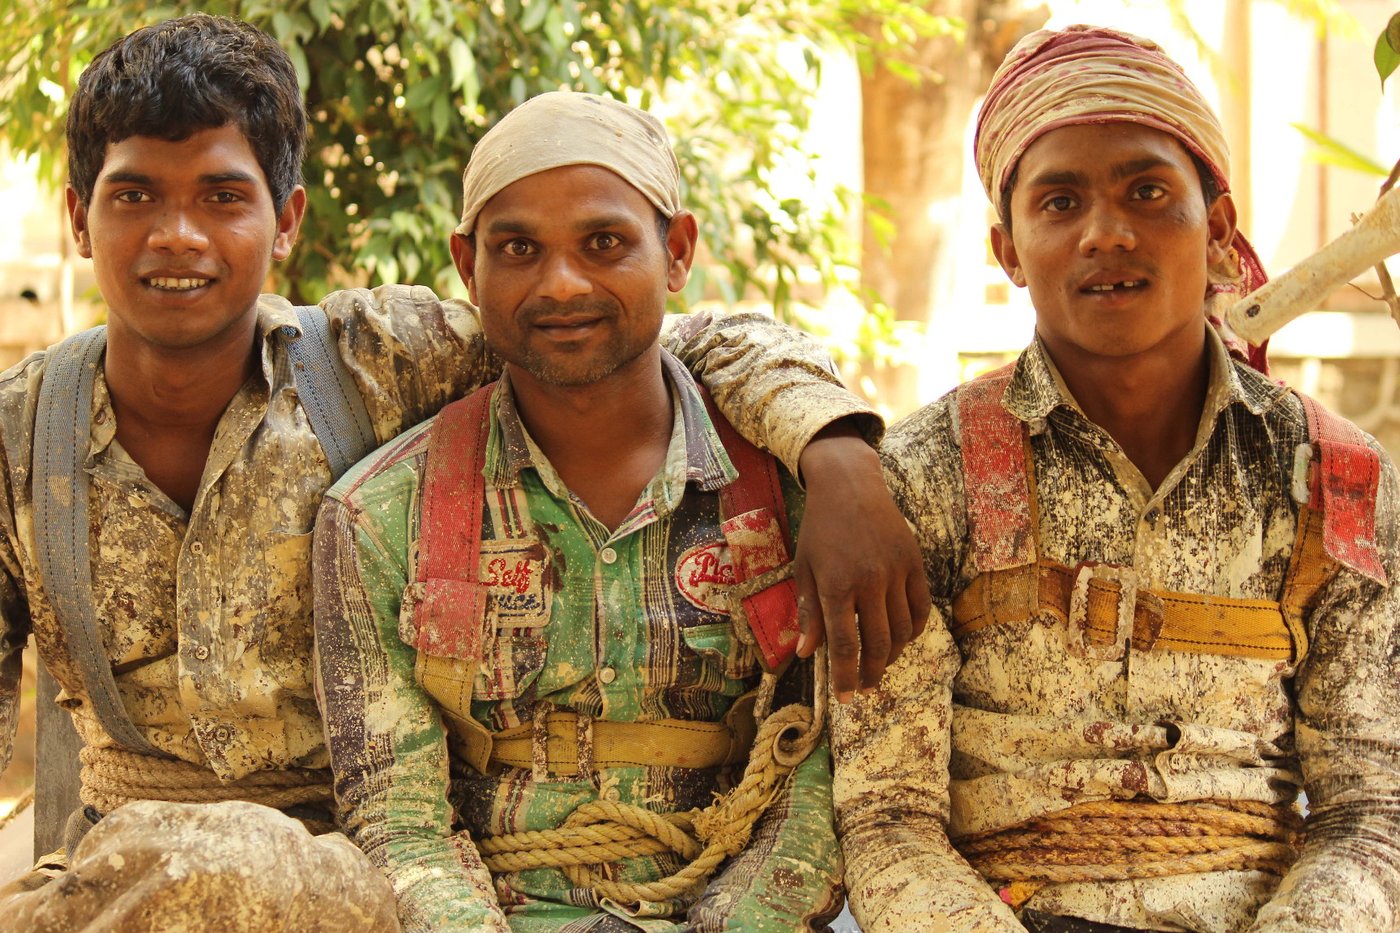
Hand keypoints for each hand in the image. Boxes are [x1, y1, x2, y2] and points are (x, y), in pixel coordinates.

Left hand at [794, 420, 930, 700]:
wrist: (849, 485)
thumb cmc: (820, 529)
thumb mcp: (804, 569)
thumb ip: (808, 613)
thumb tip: (806, 654)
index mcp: (837, 586)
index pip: (845, 646)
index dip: (846, 678)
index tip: (845, 699)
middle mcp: (869, 582)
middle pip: (878, 645)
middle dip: (871, 674)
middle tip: (865, 688)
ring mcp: (896, 572)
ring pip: (902, 631)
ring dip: (892, 656)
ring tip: (879, 665)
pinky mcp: (915, 563)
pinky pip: (921, 608)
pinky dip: (913, 630)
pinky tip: (901, 639)